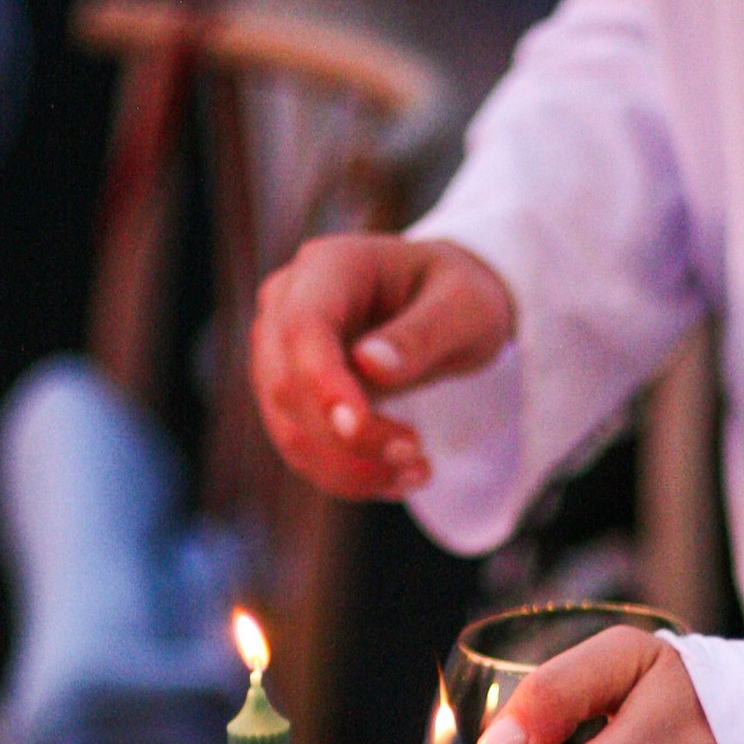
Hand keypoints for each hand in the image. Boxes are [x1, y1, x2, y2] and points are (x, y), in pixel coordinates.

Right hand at [251, 232, 514, 501]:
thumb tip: (369, 364)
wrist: (449, 310)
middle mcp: (287, 303)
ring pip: (288, 427)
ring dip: (348, 467)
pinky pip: (299, 447)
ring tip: (416, 472)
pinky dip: (344, 475)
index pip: (303, 327)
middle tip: (418, 457)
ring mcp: (279, 350)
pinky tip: (394, 478)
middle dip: (346, 437)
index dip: (323, 383)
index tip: (359, 428)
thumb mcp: (465, 307)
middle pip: (286, 384)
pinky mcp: (288, 393)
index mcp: (329, 266)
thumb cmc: (459, 298)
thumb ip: (421, 333)